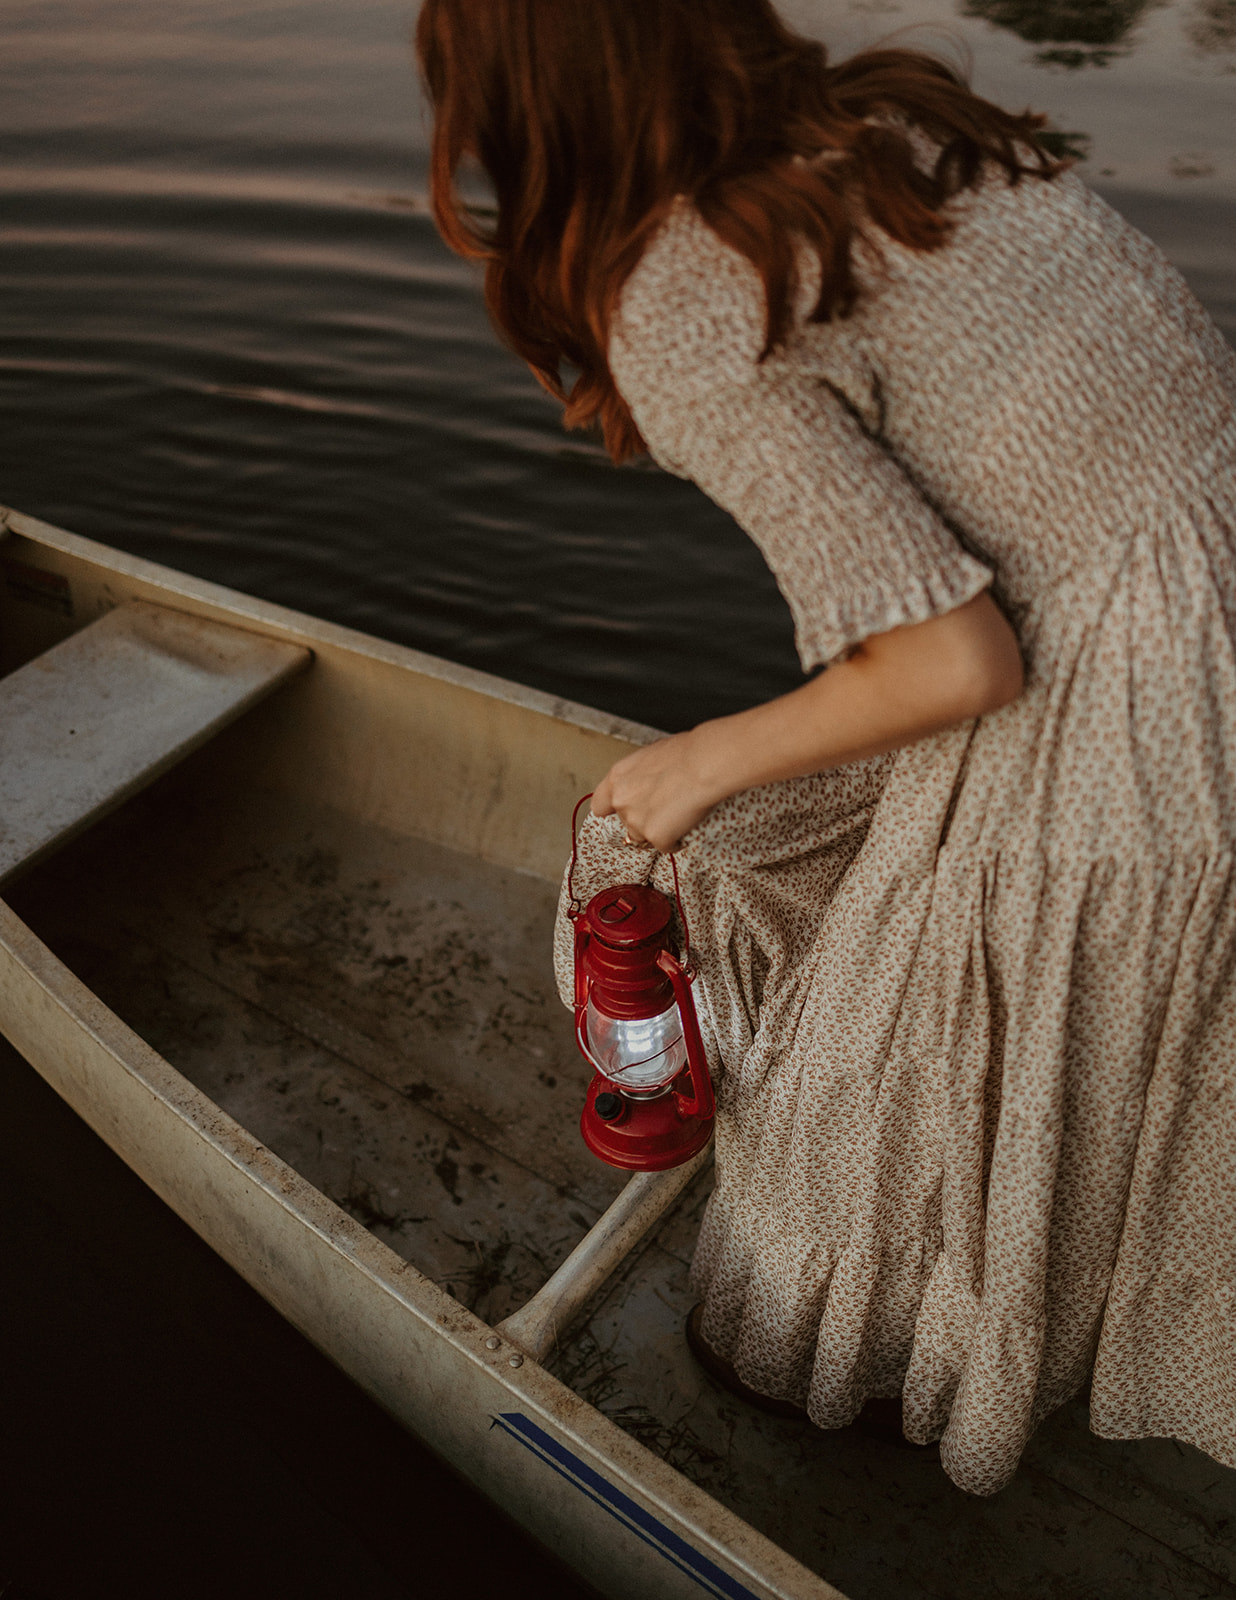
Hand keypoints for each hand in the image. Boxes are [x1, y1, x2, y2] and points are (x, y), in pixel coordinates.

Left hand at [591, 730, 719, 852]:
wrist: (703, 765)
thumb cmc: (684, 754)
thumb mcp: (650, 758)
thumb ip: (638, 776)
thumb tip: (646, 783)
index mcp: (617, 778)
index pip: (600, 805)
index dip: (613, 810)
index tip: (624, 810)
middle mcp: (622, 801)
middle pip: (626, 823)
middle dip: (642, 820)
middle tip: (664, 808)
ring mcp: (637, 822)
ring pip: (643, 837)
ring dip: (658, 831)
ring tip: (678, 814)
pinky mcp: (656, 837)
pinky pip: (666, 846)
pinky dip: (676, 840)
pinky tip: (687, 823)